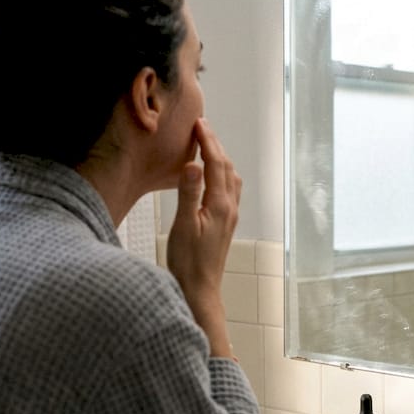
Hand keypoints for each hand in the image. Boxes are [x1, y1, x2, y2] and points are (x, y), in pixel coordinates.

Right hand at [166, 120, 241, 348]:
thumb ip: (189, 193)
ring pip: (230, 177)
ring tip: (206, 144)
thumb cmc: (188, 262)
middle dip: (215, 144)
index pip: (216, 164)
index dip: (207, 141)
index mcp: (220, 205)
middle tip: (201, 127)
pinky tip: (212, 175)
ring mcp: (230, 216)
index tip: (198, 123)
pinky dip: (222, 173)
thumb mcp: (183, 226)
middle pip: (226, 167)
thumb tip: (194, 164)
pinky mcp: (225, 223)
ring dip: (220, 158)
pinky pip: (229, 189)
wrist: (200, 289)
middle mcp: (230, 207)